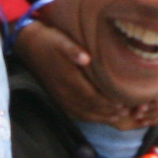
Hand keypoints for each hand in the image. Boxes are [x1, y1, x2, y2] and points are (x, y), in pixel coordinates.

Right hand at [18, 18, 157, 128]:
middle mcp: (64, 92)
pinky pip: (76, 113)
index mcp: (67, 78)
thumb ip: (73, 50)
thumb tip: (86, 58)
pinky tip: (102, 115)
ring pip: (84, 114)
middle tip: (128, 111)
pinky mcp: (59, 98)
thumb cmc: (50, 40)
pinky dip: (91, 117)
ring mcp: (60, 97)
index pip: (91, 96)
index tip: (124, 103)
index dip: (108, 102)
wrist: (29, 46)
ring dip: (102, 117)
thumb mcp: (60, 40)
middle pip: (90, 108)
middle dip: (110, 112)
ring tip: (120, 115)